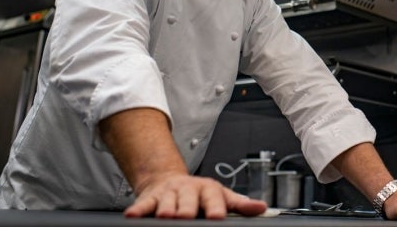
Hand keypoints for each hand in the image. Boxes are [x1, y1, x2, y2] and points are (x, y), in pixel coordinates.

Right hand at [124, 172, 267, 218]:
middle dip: (187, 208)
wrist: (172, 180)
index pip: (214, 198)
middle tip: (186, 216)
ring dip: (165, 209)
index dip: (215, 207)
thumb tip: (263, 209)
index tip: (217, 217)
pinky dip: (139, 209)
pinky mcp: (152, 197)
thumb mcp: (222, 196)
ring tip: (165, 216)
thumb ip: (240, 204)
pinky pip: (144, 204)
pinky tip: (133, 215)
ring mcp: (169, 193)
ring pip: (167, 201)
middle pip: (188, 200)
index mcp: (209, 189)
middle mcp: (188, 189)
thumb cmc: (200, 194)